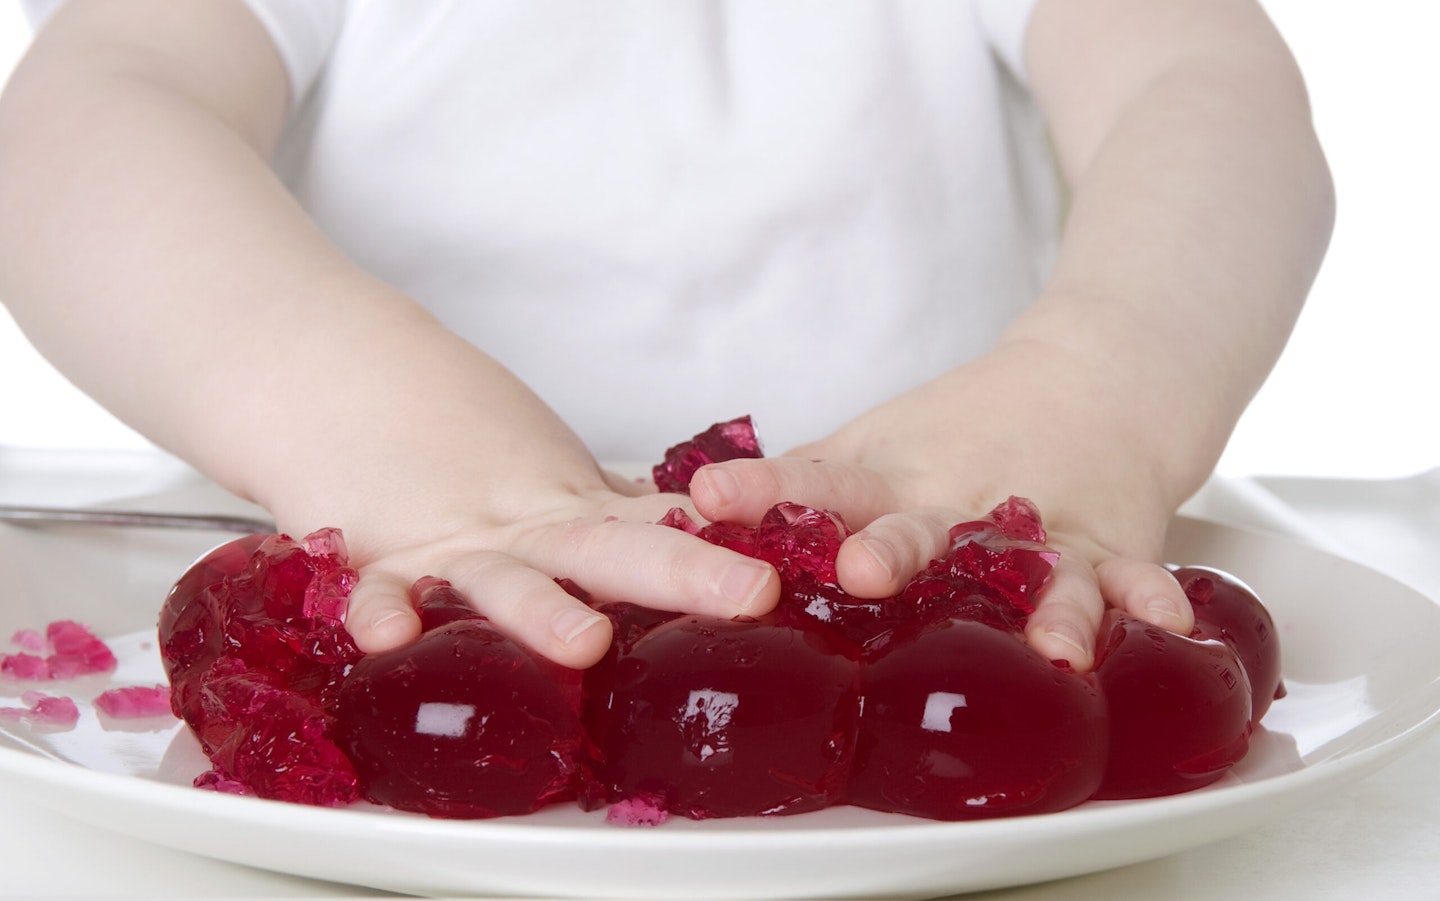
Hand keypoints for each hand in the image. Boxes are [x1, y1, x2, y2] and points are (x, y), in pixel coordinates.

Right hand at [314, 462, 778, 670]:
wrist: (337, 365)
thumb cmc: (449, 431)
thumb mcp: (545, 474)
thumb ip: (609, 516)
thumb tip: (692, 537)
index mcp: (567, 509)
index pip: (658, 525)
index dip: (726, 546)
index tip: (798, 565)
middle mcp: (518, 528)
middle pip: (607, 549)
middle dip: (682, 574)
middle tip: (751, 592)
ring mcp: (445, 544)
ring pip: (498, 580)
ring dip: (541, 611)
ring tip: (588, 642)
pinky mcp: (371, 556)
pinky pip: (374, 589)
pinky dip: (377, 611)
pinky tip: (390, 639)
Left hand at [686, 346, 1196, 672]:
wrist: (1095, 376)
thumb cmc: (967, 423)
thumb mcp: (875, 443)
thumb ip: (801, 485)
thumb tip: (684, 520)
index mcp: (894, 477)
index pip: (817, 481)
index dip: (763, 492)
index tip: (711, 499)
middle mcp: (962, 500)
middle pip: (922, 526)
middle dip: (892, 550)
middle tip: (861, 569)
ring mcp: (1038, 523)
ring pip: (1034, 566)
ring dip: (1039, 601)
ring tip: (1044, 640)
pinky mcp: (1107, 542)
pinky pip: (1129, 577)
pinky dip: (1148, 600)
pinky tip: (1164, 626)